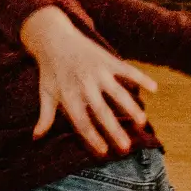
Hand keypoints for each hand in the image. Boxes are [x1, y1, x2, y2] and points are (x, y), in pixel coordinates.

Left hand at [20, 6, 157, 155]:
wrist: (54, 38)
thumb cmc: (50, 70)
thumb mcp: (45, 93)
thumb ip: (45, 116)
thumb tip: (35, 138)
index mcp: (68, 96)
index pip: (81, 122)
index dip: (92, 138)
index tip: (103, 153)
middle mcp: (84, 85)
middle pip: (102, 112)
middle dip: (114, 130)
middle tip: (126, 148)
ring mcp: (98, 72)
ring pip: (117, 92)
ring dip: (131, 108)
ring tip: (142, 123)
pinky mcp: (108, 60)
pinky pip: (127, 70)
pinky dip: (141, 78)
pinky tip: (154, 89)